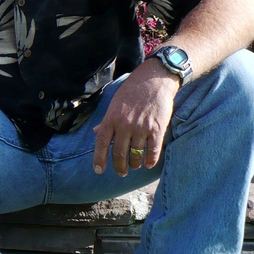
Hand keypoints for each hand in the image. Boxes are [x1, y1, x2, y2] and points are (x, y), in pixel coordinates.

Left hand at [92, 59, 179, 176]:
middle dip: (119, 167)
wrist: (154, 80)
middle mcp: (124, 124)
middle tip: (121, 173)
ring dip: (134, 164)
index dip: (99, 158)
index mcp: (112, 118)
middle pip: (119, 153)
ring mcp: (141, 128)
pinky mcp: (157, 129)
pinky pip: (153, 151)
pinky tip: (148, 164)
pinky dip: (150, 160)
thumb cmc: (132, 91)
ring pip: (135, 154)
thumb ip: (107, 120)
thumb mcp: (115, 103)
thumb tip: (96, 132)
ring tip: (134, 166)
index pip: (102, 142)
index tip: (98, 170)